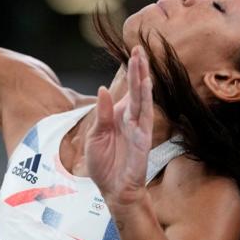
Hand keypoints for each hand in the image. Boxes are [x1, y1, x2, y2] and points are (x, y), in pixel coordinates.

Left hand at [85, 45, 154, 208]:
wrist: (113, 190)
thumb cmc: (104, 164)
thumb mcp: (95, 136)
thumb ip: (101, 114)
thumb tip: (103, 89)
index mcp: (119, 116)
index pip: (127, 90)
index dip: (131, 72)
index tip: (134, 53)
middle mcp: (131, 119)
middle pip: (136, 89)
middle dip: (138, 69)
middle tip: (139, 48)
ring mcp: (138, 128)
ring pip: (143, 99)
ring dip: (142, 80)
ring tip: (143, 62)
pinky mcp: (142, 139)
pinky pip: (144, 117)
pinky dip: (144, 101)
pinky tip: (145, 86)